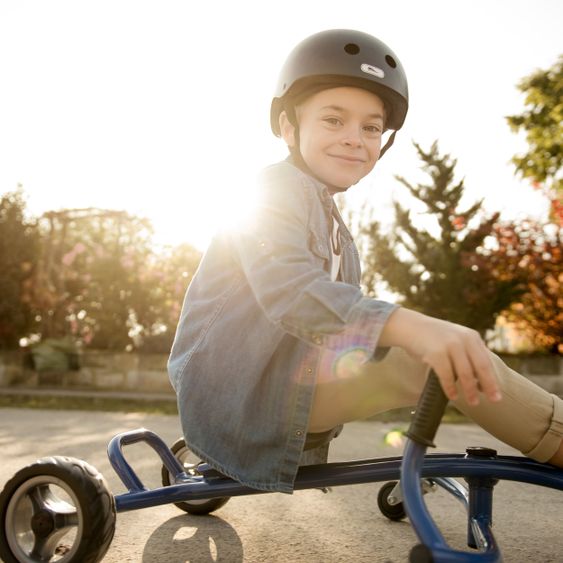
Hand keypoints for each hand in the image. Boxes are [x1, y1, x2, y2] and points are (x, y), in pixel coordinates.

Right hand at [379, 308, 501, 405]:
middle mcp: (463, 339)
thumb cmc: (433, 338)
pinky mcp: (436, 353)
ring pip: (465, 373)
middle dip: (488, 386)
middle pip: (481, 367)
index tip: (496, 395)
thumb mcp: (455, 339)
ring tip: (473, 402)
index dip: (493, 379)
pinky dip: (451, 388)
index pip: (487, 361)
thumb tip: (481, 382)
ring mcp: (450, 345)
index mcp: (471, 336)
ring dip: (470, 390)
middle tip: (493, 400)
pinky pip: (447, 375)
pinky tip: (453, 396)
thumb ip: (468, 354)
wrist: (411, 326)